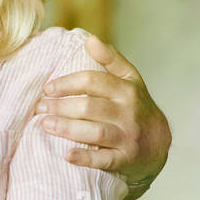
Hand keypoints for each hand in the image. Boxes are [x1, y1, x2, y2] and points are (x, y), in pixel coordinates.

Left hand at [35, 34, 169, 182]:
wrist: (159, 143)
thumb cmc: (136, 106)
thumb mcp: (130, 80)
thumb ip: (111, 59)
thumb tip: (90, 39)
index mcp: (126, 90)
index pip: (92, 81)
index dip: (67, 83)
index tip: (47, 88)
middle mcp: (128, 112)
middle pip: (89, 107)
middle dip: (61, 107)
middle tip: (40, 108)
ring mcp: (128, 137)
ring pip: (95, 132)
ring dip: (68, 129)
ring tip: (45, 125)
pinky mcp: (126, 159)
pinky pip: (105, 160)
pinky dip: (86, 158)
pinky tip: (67, 155)